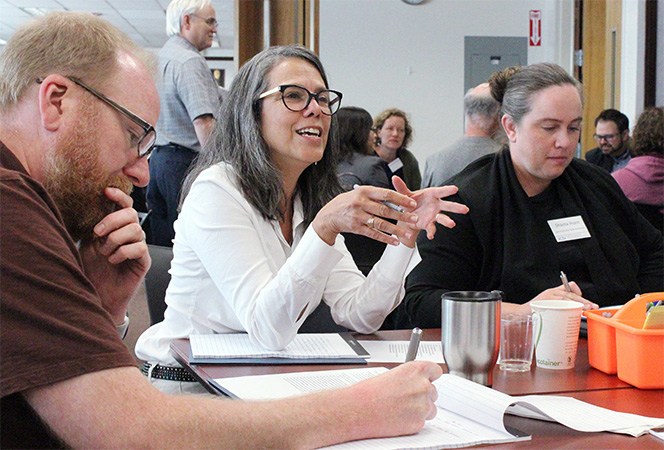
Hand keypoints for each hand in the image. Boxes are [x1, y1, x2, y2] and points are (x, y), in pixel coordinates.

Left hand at [79, 187, 150, 323]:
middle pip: (131, 214)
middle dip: (112, 220)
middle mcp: (130, 234)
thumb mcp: (87, 243)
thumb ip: (92, 227)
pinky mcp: (143, 260)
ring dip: (115, 240)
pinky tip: (113, 260)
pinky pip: (138, 247)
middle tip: (97, 233)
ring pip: (135, 230)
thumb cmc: (92, 269)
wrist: (98, 295)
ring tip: (105, 253)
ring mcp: (139, 246)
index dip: (119, 195)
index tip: (106, 191)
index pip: (125, 204)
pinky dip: (122, 253)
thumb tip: (88, 206)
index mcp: (118, 227)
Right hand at [311, 184, 420, 245]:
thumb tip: (398, 198)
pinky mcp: (356, 228)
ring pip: (380, 224)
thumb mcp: (360, 193)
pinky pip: (373, 234)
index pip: (386, 194)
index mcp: (364, 191)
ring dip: (396, 230)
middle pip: (385, 210)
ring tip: (407, 234)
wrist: (329, 215)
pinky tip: (395, 242)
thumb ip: (376, 196)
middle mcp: (361, 203)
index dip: (400, 199)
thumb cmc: (349, 202)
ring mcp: (358, 216)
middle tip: (415, 219)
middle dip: (402, 215)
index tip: (412, 203)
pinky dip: (385, 238)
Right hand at [349, 361, 441, 436]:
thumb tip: (415, 382)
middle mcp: (423, 387)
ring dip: (420, 409)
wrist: (358, 410)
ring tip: (400, 409)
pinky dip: (412, 421)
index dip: (431, 376)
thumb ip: (408, 377)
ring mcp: (423, 406)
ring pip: (430, 409)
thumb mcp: (391, 375)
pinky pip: (422, 422)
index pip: (436, 370)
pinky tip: (398, 418)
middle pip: (433, 391)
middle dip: (422, 396)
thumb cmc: (368, 392)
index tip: (428, 380)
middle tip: (406, 398)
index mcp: (415, 370)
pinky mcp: (418, 423)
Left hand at [392, 176, 468, 244]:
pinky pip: (432, 228)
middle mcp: (436, 205)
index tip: (455, 189)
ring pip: (443, 218)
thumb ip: (401, 187)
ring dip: (447, 221)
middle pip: (448, 205)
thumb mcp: (405, 194)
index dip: (448, 190)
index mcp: (431, 194)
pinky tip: (431, 236)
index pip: (441, 191)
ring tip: (452, 224)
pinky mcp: (429, 224)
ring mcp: (434, 215)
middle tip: (465, 209)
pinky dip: (431, 231)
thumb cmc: (410, 201)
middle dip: (456, 207)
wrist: (406, 215)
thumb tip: (394, 178)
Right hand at [503, 282, 598, 314]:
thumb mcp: (548, 303)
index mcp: (554, 292)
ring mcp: (548, 297)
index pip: (569, 287)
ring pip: (567, 298)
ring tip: (586, 310)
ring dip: (579, 304)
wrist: (521, 313)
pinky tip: (574, 312)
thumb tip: (576, 310)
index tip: (586, 302)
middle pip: (571, 294)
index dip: (578, 292)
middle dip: (584, 301)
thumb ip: (560, 303)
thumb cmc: (536, 310)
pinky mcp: (545, 303)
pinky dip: (568, 308)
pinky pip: (559, 304)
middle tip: (592, 306)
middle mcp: (552, 292)